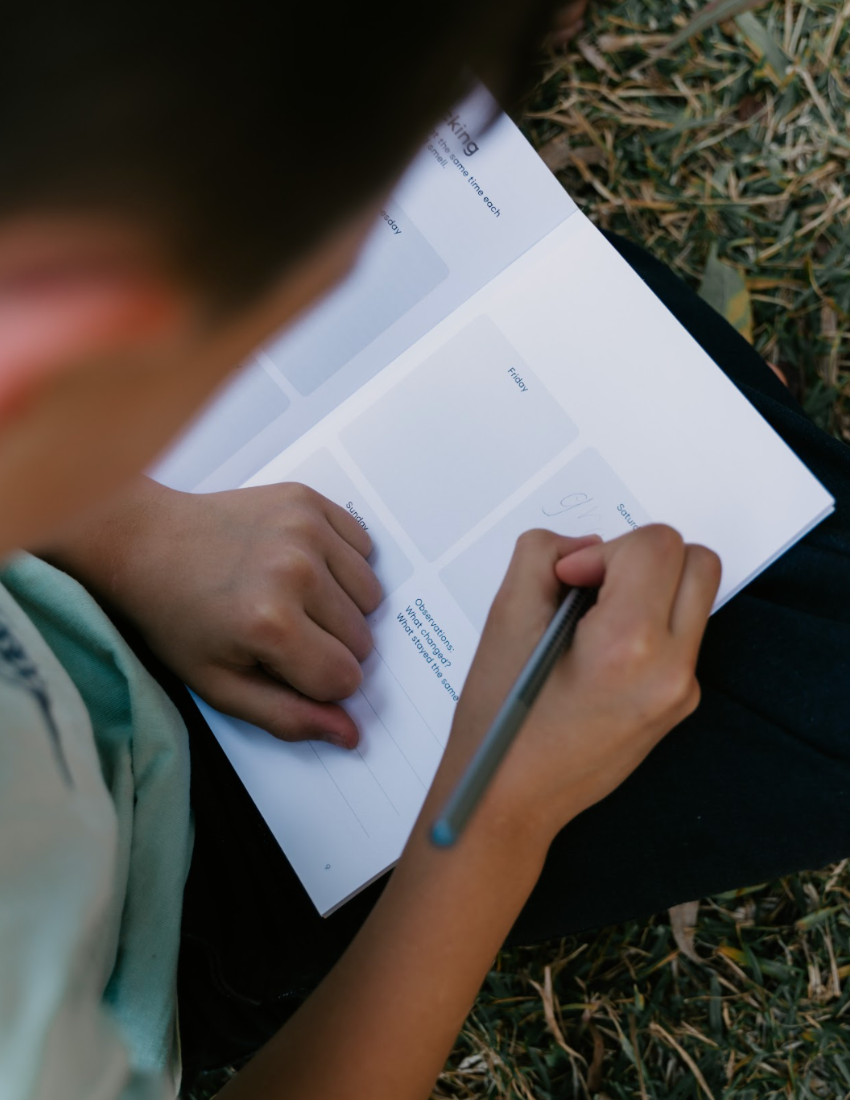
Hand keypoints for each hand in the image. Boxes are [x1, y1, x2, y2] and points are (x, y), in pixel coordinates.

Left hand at [43, 478, 381, 746]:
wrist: (146, 542)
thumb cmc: (178, 620)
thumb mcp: (220, 685)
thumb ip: (287, 717)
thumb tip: (352, 734)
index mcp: (270, 625)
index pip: (344, 679)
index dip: (319, 684)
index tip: (285, 666)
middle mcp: (295, 572)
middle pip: (362, 640)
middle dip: (331, 648)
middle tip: (283, 632)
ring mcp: (305, 529)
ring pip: (372, 597)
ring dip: (342, 608)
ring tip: (295, 599)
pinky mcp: (308, 500)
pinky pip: (365, 549)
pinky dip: (344, 565)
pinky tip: (304, 566)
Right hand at [440, 525, 720, 844]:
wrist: (510, 800)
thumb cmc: (502, 722)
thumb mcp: (505, 617)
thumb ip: (544, 554)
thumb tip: (587, 547)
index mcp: (629, 645)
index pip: (657, 546)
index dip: (605, 549)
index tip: (570, 579)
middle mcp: (671, 669)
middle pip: (696, 562)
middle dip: (642, 558)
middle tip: (592, 586)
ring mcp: (682, 690)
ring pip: (693, 595)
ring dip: (648, 587)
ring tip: (591, 618)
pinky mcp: (680, 703)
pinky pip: (681, 633)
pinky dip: (647, 622)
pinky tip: (598, 651)